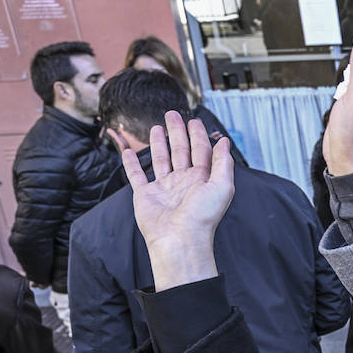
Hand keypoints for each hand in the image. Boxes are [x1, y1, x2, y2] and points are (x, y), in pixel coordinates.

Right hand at [122, 111, 233, 290]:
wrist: (179, 238)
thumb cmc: (202, 215)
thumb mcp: (223, 186)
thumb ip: (224, 163)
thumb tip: (224, 142)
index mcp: (202, 179)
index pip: (201, 151)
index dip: (198, 135)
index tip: (194, 121)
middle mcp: (183, 182)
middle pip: (181, 151)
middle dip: (178, 132)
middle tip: (173, 115)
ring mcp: (164, 188)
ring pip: (160, 160)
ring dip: (159, 144)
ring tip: (157, 128)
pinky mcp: (145, 195)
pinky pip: (136, 176)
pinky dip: (131, 163)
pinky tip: (127, 151)